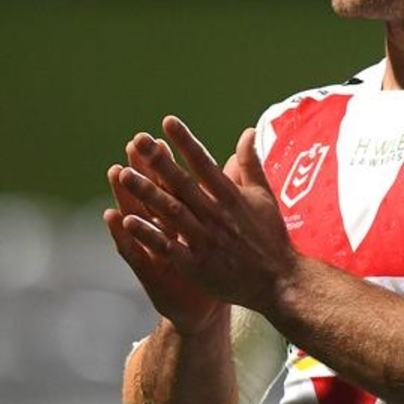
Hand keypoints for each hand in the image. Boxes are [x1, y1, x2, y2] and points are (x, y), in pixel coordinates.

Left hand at [112, 116, 297, 316]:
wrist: (279, 282)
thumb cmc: (271, 237)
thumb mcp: (264, 196)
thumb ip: (251, 163)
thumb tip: (248, 131)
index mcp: (231, 196)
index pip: (204, 163)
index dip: (185, 142)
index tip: (168, 121)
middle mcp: (216, 215)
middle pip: (183, 184)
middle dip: (159, 161)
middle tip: (140, 140)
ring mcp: (205, 240)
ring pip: (171, 212)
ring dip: (147, 193)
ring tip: (125, 175)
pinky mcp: (197, 265)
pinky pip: (169, 247)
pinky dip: (149, 234)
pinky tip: (128, 221)